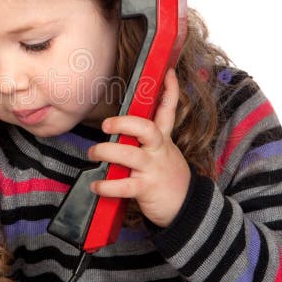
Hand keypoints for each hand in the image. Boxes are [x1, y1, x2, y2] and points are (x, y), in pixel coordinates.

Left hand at [87, 68, 190, 227]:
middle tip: (106, 124)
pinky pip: (124, 186)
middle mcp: (159, 151)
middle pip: (146, 128)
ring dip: (107, 152)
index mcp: (162, 141)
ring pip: (130, 155)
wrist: (187, 208)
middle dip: (125, 122)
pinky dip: (107, 186)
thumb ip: (144, 141)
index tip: (167, 73)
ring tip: (93, 153)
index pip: (168, 111)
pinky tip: (96, 185)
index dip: (170, 92)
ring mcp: (153, 169)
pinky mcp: (147, 188)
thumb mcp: (163, 154)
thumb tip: (119, 129)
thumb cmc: (167, 177)